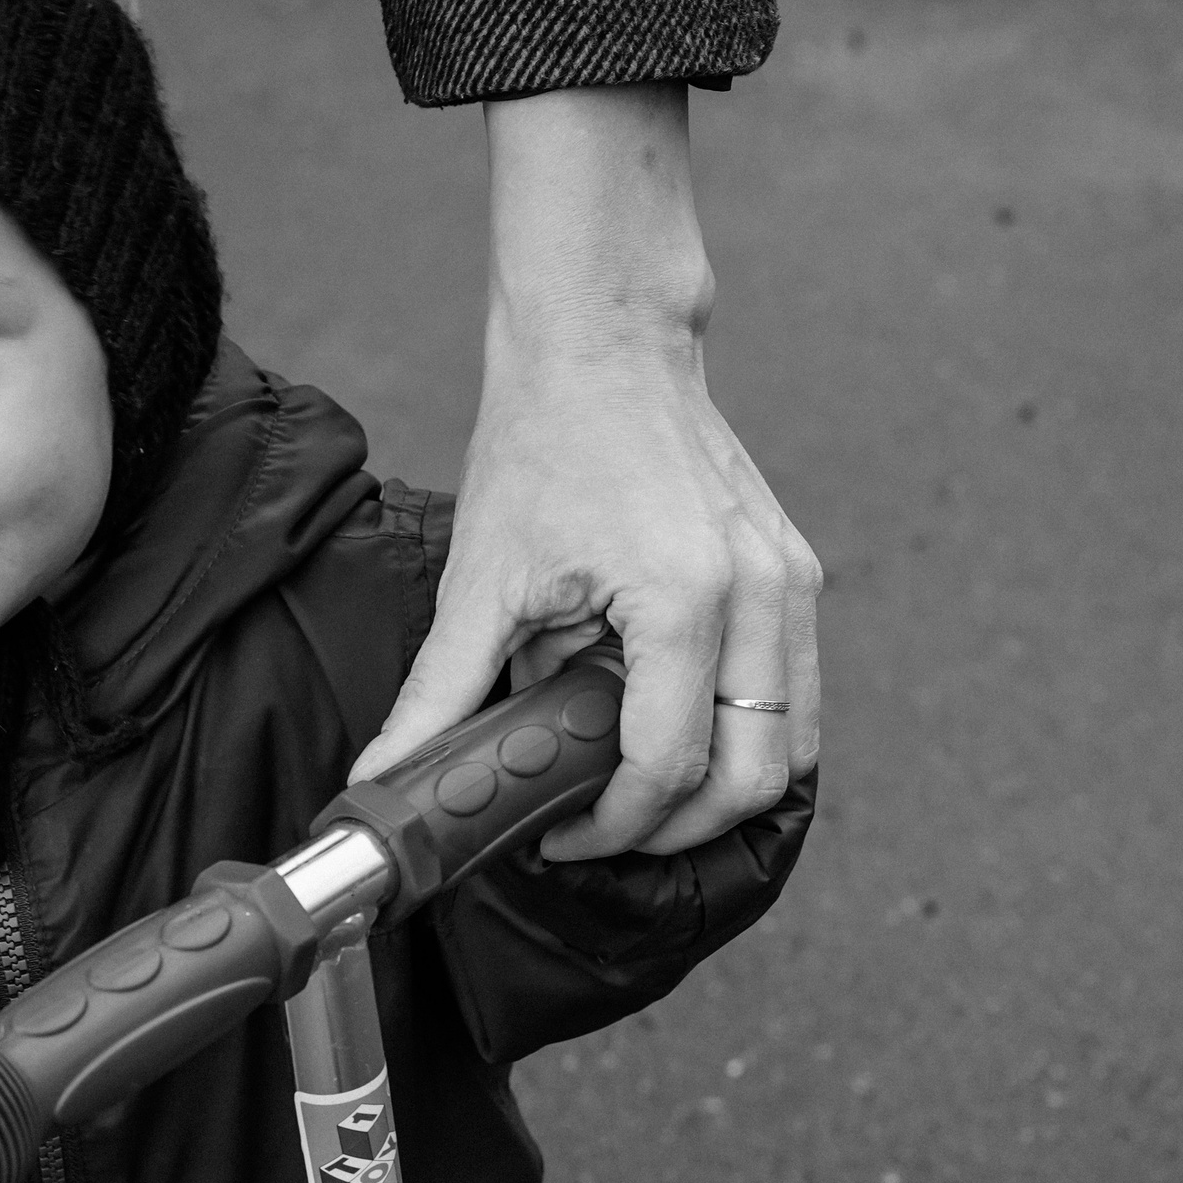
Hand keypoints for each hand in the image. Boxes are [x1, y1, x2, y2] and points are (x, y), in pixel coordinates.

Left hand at [352, 84, 820, 859]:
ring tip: (638, 795)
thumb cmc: (543, 443)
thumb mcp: (481, 579)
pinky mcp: (798, 574)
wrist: (603, 344)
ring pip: (791, 749)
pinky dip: (747, 740)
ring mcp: (792, 583)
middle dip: (674, 832)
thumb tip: (385, 778)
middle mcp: (759, 595)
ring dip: (720, 794)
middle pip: (751, 779)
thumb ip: (439, 694)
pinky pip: (795, 696)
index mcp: (682, 598)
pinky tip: (676, 736)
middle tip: (599, 832)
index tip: (555, 838)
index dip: (609, 827)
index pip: (666, 767)